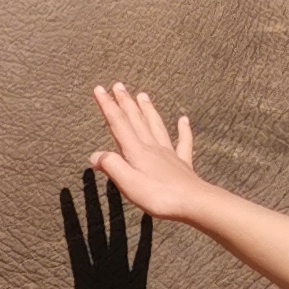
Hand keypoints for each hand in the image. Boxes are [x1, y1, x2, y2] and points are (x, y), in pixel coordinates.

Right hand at [90, 82, 208, 224]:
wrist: (192, 202)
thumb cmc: (158, 196)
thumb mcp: (127, 183)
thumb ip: (111, 166)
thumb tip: (95, 155)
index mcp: (136, 151)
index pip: (118, 124)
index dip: (107, 106)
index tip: (99, 89)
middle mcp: (152, 147)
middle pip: (136, 119)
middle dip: (125, 102)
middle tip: (118, 85)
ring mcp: (169, 153)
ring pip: (156, 126)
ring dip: (148, 110)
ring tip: (143, 95)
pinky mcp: (183, 163)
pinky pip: (183, 142)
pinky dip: (184, 130)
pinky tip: (183, 120)